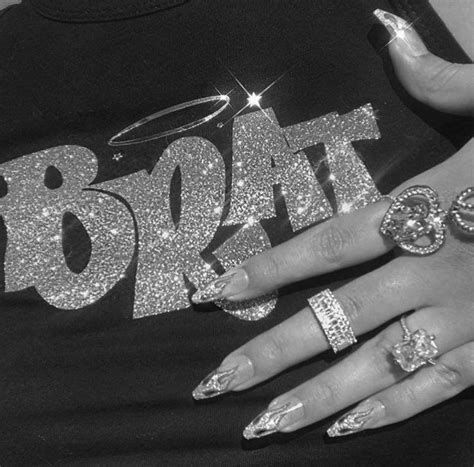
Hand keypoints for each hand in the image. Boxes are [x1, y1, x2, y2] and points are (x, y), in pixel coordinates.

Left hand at [191, 9, 473, 438]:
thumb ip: (436, 74)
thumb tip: (384, 25)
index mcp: (428, 208)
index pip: (327, 245)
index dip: (267, 269)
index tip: (214, 295)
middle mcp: (434, 269)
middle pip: (335, 317)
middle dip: (270, 354)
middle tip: (213, 385)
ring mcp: (466, 316)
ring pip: (377, 367)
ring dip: (315, 399)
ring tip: (260, 426)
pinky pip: (440, 388)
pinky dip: (391, 411)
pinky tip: (341, 430)